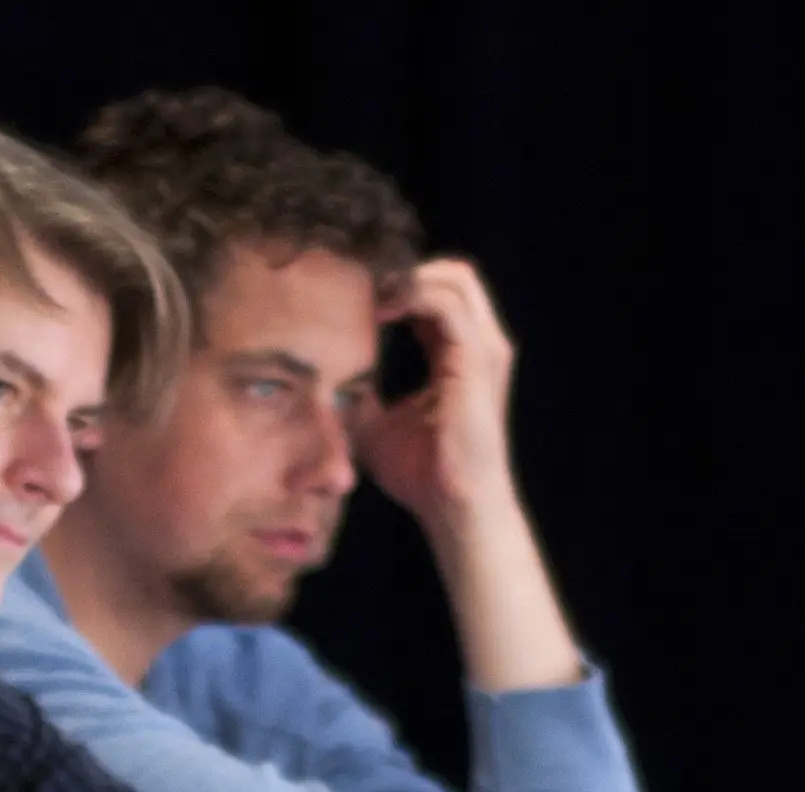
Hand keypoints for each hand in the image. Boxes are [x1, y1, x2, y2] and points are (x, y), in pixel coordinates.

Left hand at [351, 259, 522, 531]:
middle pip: (451, 274)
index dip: (396, 287)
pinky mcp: (479, 358)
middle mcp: (479, 344)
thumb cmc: (422, 474)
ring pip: (455, 276)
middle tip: (358, 285)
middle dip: (404, 271)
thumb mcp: (375, 423)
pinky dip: (412, 295)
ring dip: (406, 277)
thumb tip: (319, 381)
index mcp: (460, 354)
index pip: (435, 296)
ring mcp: (485, 348)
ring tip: (366, 293)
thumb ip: (358, 393)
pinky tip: (377, 310)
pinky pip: (446, 303)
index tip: (351, 295)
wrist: (455, 508)